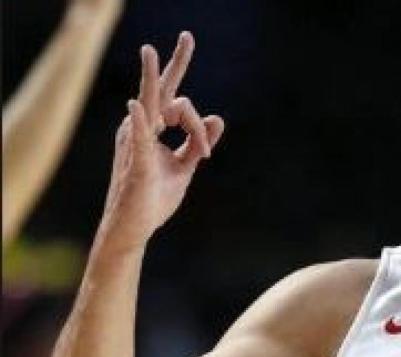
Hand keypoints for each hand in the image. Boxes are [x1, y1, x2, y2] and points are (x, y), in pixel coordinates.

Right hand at [100, 31, 223, 252]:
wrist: (134, 229)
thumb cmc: (153, 198)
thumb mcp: (185, 168)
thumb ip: (198, 143)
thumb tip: (219, 118)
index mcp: (152, 130)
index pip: (177, 105)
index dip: (199, 125)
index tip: (205, 151)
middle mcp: (140, 129)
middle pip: (160, 90)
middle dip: (174, 63)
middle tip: (188, 36)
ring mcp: (135, 143)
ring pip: (159, 108)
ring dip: (170, 98)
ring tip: (162, 73)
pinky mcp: (136, 163)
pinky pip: (139, 139)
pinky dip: (139, 123)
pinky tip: (136, 107)